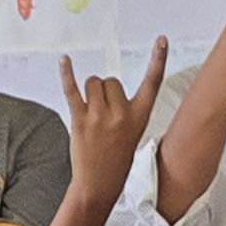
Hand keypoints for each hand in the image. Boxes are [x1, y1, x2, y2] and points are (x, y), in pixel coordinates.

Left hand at [60, 38, 170, 208]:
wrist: (99, 185)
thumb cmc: (116, 160)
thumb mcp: (133, 134)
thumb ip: (126, 110)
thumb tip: (108, 89)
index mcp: (140, 117)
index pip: (153, 83)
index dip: (158, 60)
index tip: (161, 40)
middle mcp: (122, 114)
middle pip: (112, 81)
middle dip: (105, 91)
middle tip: (102, 114)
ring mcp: (100, 117)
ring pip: (94, 83)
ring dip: (90, 91)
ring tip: (90, 113)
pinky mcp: (80, 120)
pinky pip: (72, 89)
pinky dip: (67, 73)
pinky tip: (64, 60)